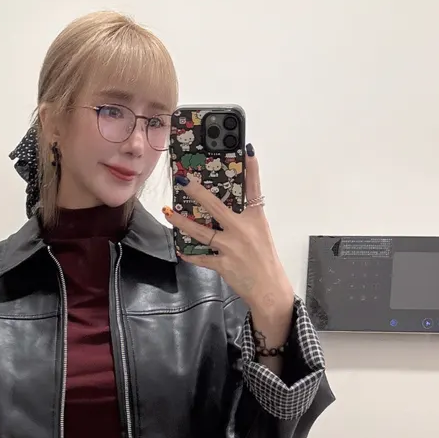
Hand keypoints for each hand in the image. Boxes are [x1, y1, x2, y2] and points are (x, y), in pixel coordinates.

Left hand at [163, 146, 295, 349]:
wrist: (270, 289)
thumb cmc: (264, 260)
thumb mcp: (260, 233)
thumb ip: (244, 218)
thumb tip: (223, 208)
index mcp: (255, 219)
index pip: (254, 189)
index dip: (252, 169)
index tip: (247, 149)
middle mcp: (243, 230)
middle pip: (216, 207)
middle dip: (197, 192)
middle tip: (183, 180)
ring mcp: (232, 247)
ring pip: (201, 232)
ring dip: (182, 222)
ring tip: (168, 212)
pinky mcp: (223, 264)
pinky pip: (202, 258)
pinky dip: (190, 254)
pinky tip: (180, 249)